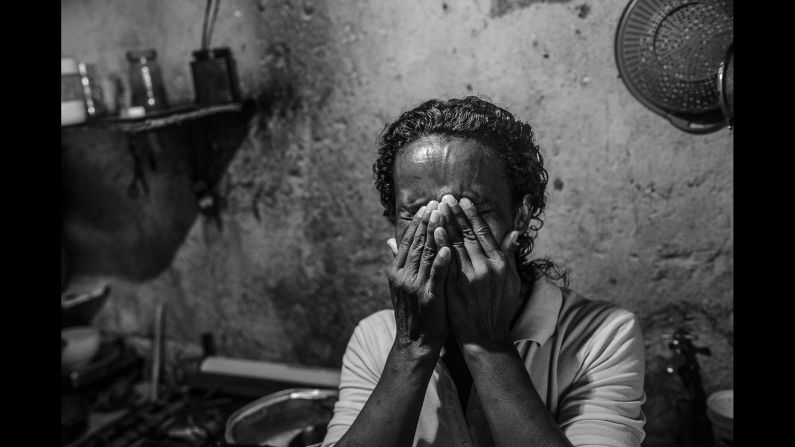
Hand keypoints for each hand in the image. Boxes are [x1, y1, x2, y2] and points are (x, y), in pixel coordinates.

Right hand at [387, 201, 452, 349]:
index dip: (417, 222)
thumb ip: (398, 261)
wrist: (416, 341)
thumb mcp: (401, 284)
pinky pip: (435, 276)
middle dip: (427, 221)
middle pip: (416, 243)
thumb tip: (389, 240)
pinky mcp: (429, 297)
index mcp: (396, 270)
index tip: (427, 205)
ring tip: (442, 215)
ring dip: (434, 233)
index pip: (407, 240)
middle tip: (437, 202)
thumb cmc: (413, 311)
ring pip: (425, 254)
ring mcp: (415, 286)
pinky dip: (440, 261)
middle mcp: (403, 276)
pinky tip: (447, 248)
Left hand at [438, 195, 522, 349]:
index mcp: (499, 263)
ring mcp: (470, 278)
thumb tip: (515, 233)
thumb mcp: (511, 281)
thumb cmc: (499, 308)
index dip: (472, 215)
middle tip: (445, 198)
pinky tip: (434, 231)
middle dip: (455, 214)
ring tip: (437, 209)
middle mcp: (486, 267)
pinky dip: (440, 245)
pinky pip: (446, 262)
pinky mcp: (456, 288)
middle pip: (467, 235)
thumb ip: (509, 255)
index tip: (464, 201)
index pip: (484, 233)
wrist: (486, 337)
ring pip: (455, 245)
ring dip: (446, 224)